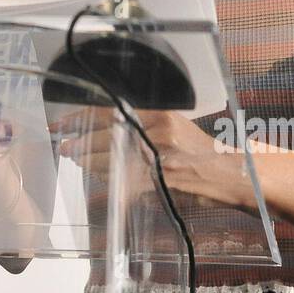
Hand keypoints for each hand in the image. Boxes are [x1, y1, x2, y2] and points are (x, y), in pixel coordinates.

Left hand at [54, 109, 244, 207]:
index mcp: (159, 112)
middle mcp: (157, 130)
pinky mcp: (162, 179)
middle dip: (80, 140)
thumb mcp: (173, 126)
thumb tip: (108, 126)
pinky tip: (100, 181)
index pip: (110, 110)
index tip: (62, 122)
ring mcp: (160, 155)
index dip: (82, 116)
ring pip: (114, 158)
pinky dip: (112, 182)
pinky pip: (128, 181)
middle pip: (107, 134)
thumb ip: (144, 124)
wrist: (231, 173)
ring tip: (75, 158)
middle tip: (62, 144)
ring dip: (90, 160)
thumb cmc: (200, 150)